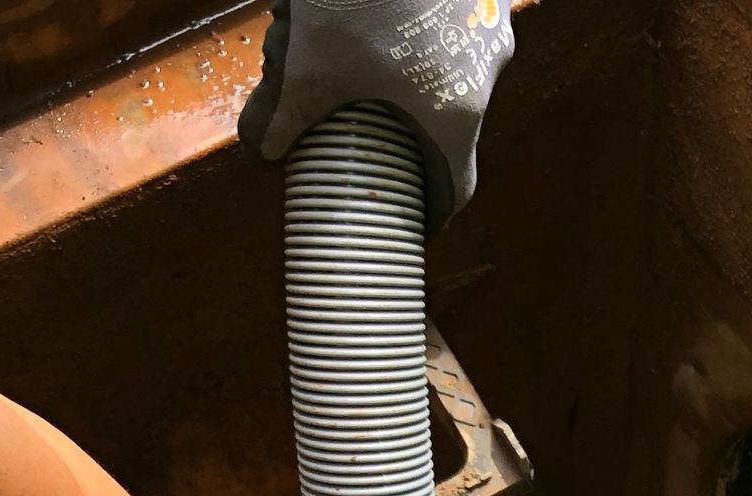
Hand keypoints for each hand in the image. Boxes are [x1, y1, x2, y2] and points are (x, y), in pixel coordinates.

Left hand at [238, 0, 513, 228]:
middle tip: (378, 134)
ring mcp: (489, 22)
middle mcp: (486, 72)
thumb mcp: (307, 60)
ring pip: (454, 67)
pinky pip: (453, 23)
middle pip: (449, 122)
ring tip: (375, 67)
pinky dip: (424, 32)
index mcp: (455, 112)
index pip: (454, 188)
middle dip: (411, 131)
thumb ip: (282, 115)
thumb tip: (262, 152)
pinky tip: (388, 17)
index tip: (415, 221)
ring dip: (419, 77)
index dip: (431, 212)